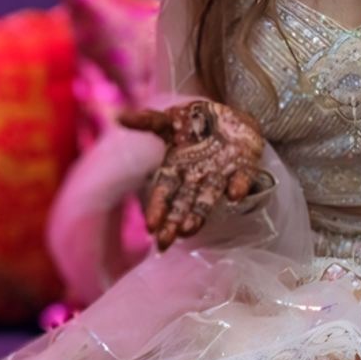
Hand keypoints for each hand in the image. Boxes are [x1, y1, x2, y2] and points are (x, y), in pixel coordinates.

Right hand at [122, 100, 270, 248]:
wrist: (230, 116)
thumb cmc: (194, 122)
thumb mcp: (168, 119)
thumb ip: (146, 121)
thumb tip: (117, 118)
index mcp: (176, 169)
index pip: (164, 193)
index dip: (157, 208)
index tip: (150, 226)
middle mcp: (196, 178)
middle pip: (183, 204)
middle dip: (174, 223)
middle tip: (165, 243)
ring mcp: (219, 174)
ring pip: (208, 198)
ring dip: (199, 214)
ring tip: (190, 228)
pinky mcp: (243, 167)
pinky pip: (243, 178)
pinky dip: (239, 185)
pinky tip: (234, 195)